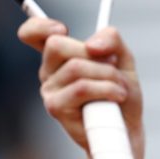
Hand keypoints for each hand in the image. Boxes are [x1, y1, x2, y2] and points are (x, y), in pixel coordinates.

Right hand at [17, 18, 144, 158]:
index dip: (40, 27)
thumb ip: (112, 41)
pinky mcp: (55, 107)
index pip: (32, 34)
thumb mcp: (124, 61)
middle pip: (58, 44)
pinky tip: (117, 97)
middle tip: (114, 68)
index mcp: (59, 57)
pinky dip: (106, 90)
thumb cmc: (122, 96)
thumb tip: (93, 44)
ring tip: (120, 90)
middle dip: (94, 54)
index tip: (62, 29)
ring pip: (75, 67)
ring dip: (108, 76)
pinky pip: (81, 88)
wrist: (127, 130)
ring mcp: (49, 90)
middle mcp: (49, 72)